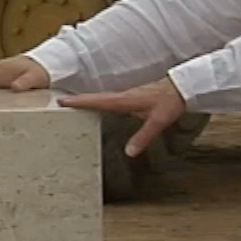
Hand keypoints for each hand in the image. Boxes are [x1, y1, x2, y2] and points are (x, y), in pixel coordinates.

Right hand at [56, 77, 186, 156]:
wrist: (183, 87)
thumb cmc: (170, 102)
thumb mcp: (159, 122)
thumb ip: (143, 137)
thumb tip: (129, 153)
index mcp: (126, 100)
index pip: (99, 101)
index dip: (81, 101)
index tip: (63, 101)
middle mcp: (124, 96)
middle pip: (96, 97)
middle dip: (77, 100)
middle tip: (58, 102)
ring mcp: (127, 95)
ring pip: (102, 97)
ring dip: (87, 100)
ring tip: (71, 104)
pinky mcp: (131, 97)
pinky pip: (110, 99)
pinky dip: (98, 101)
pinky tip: (97, 107)